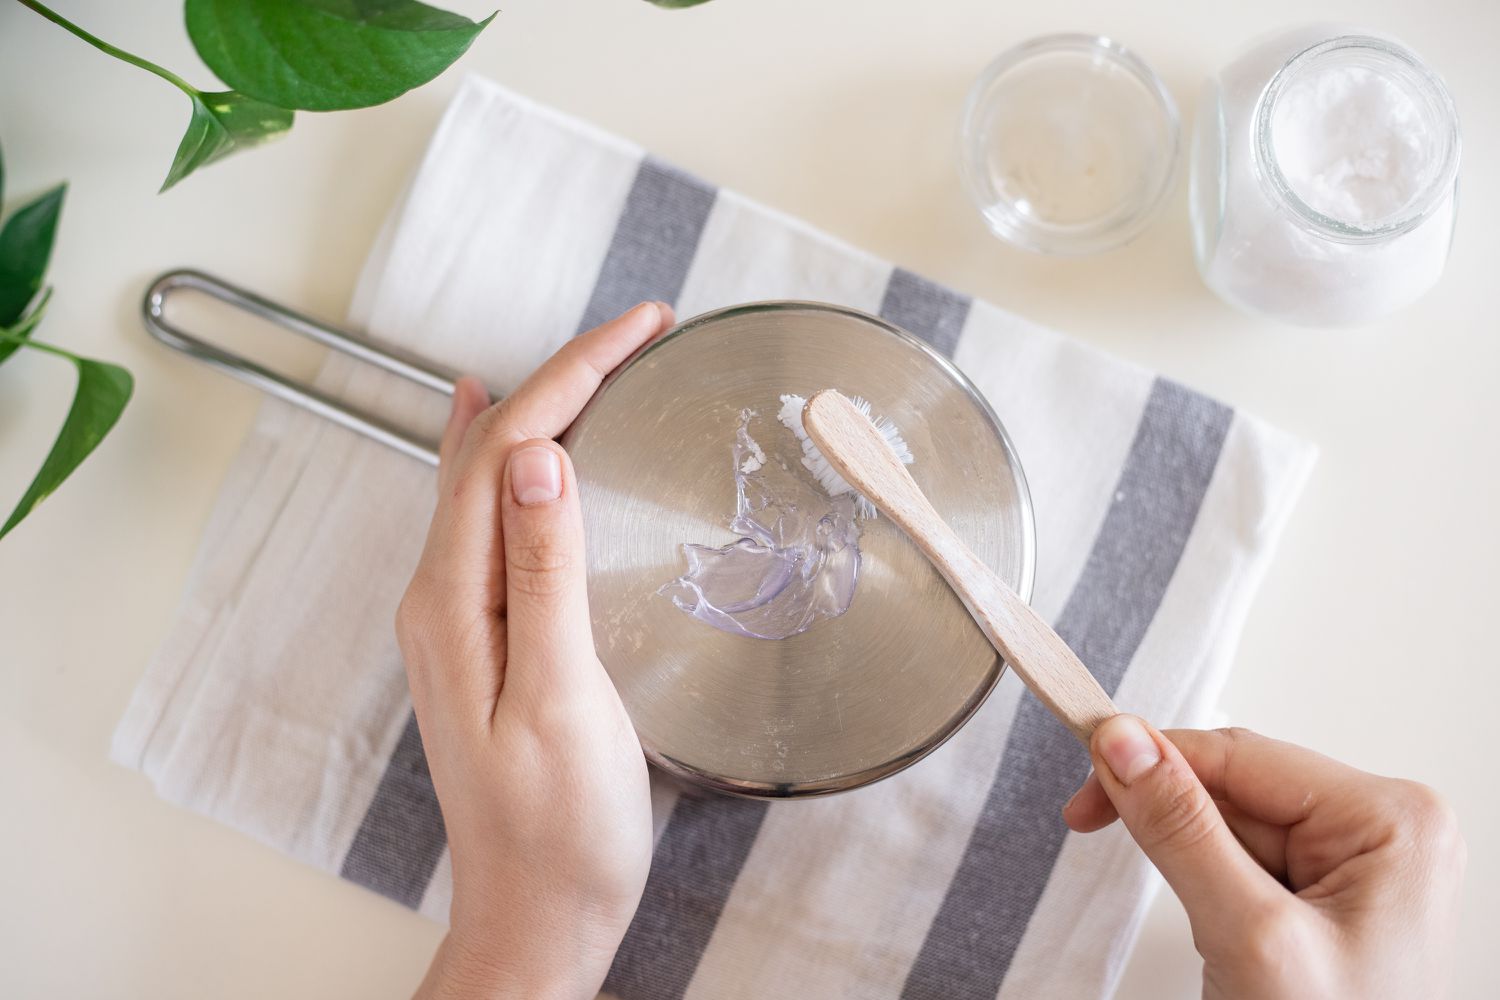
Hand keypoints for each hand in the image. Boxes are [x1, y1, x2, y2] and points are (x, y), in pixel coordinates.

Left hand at [395, 302, 674, 999]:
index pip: (506, 448)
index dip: (574, 373)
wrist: (536, 915)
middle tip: (638, 332)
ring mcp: (455, 618)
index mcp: (454, 600)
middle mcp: (439, 597)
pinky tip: (507, 448)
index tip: (644, 329)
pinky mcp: (482, 639)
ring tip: (588, 363)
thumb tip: (533, 455)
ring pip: (486, 479)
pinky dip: (510, 465)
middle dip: (563, 376)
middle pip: (489, 451)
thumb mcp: (562, 696)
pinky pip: (489, 522)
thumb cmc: (558, 828)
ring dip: (541, 410)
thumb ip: (544, 572)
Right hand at [1064, 717, 1464, 998]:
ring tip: (1219, 938)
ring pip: (1237, 822)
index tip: (1083, 789)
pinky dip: (1217, 889)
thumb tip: (1123, 742)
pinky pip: (1252, 859)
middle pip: (1238, 785)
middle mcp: (1385, 828)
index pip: (1240, 755)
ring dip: (1198, 866)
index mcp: (1389, 820)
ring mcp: (1364, 863)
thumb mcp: (1249, 936)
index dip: (1150, 764)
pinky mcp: (1338, 894)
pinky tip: (1228, 931)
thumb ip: (1181, 830)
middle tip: (1101, 842)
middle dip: (1176, 825)